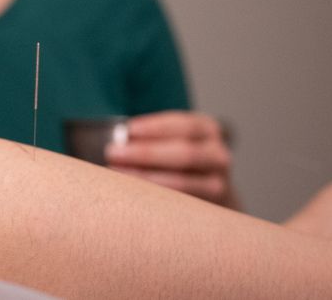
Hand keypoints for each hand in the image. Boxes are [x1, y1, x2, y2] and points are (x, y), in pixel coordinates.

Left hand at [106, 111, 237, 207]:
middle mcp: (218, 154)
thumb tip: (116, 139)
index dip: (155, 127)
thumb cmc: (176, 160)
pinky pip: (182, 203)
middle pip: (185, 152)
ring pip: (183, 181)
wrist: (209, 193)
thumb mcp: (171, 140)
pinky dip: (156, 198)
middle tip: (112, 153)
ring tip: (117, 173)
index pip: (184, 125)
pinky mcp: (211, 207)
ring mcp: (219, 182)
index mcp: (207, 129)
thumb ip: (150, 137)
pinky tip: (134, 193)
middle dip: (146, 153)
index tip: (127, 130)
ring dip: (146, 177)